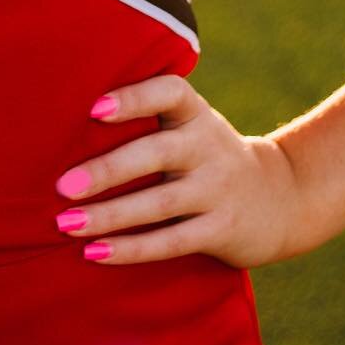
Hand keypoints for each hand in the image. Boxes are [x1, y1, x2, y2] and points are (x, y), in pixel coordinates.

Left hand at [51, 75, 309, 267]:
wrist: (282, 196)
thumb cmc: (207, 155)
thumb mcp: (191, 126)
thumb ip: (148, 121)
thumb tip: (63, 125)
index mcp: (195, 113)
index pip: (169, 92)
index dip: (133, 98)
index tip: (95, 109)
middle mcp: (208, 146)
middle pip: (155, 153)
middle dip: (107, 170)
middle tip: (62, 185)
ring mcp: (217, 189)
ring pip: (158, 204)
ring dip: (109, 216)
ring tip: (66, 224)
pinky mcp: (222, 229)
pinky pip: (171, 241)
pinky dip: (131, 249)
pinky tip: (95, 252)